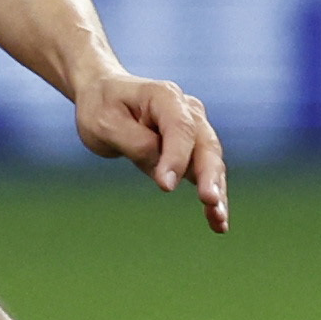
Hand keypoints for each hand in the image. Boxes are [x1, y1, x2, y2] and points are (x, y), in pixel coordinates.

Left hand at [71, 67, 227, 233]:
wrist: (103, 96)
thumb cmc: (101, 108)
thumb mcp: (105, 125)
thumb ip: (135, 144)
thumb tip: (163, 171)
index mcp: (164, 96)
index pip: (179, 127)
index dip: (176, 157)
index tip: (166, 186)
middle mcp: (187, 110)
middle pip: (205, 144)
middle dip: (209, 174)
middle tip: (210, 201)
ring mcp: (194, 128)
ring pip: (211, 161)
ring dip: (216, 190)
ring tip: (219, 220)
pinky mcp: (192, 149)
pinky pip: (205, 173)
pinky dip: (213, 197)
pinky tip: (217, 223)